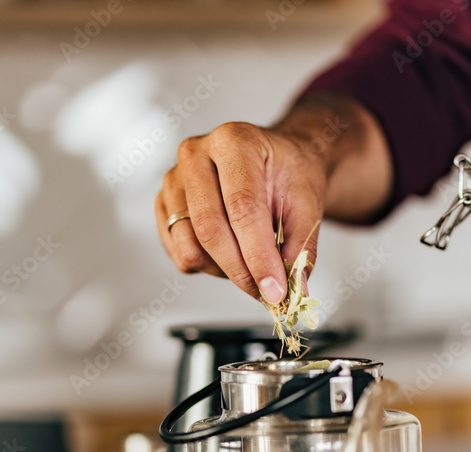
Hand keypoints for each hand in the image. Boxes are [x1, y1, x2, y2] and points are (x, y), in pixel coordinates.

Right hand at [155, 97, 389, 302]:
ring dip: (223, 270)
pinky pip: (179, 253)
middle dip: (241, 271)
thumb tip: (293, 289)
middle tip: (267, 292)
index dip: (258, 255)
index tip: (275, 290)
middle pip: (209, 229)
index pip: (242, 207)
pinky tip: (230, 250)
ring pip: (189, 247)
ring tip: (250, 260)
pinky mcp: (162, 204)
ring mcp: (172, 179)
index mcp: (234, 141)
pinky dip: (208, 266)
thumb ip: (301, 246)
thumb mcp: (308, 202)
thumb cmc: (288, 173)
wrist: (273, 160)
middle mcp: (195, 154)